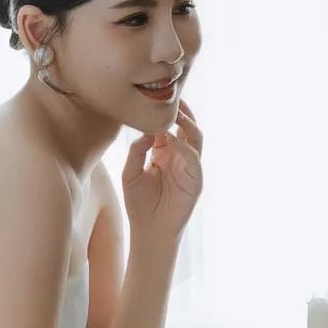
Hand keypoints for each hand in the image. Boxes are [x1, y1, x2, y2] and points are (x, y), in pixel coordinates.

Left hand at [121, 100, 203, 244]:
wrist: (149, 231)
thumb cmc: (139, 204)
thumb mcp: (131, 172)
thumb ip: (137, 150)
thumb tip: (147, 131)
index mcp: (163, 153)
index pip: (168, 126)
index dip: (163, 114)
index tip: (152, 99)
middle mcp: (179, 157)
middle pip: (186, 126)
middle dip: (182, 111)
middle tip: (171, 96)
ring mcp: (190, 168)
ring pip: (195, 137)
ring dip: (188, 123)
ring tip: (175, 113)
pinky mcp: (196, 181)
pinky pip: (194, 159)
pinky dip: (185, 147)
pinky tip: (172, 140)